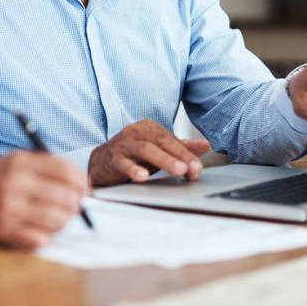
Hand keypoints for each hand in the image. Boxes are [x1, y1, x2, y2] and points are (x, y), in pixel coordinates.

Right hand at [0, 151, 87, 248]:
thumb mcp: (11, 161)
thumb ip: (42, 166)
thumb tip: (77, 181)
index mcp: (19, 163)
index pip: (64, 170)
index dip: (81, 180)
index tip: (84, 187)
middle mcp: (16, 184)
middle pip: (66, 196)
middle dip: (77, 203)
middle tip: (76, 206)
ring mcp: (10, 209)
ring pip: (58, 220)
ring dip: (65, 220)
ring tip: (60, 218)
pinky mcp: (5, 231)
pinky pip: (41, 238)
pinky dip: (47, 235)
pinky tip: (41, 229)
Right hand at [88, 119, 210, 186]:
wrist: (101, 163)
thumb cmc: (132, 155)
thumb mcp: (157, 150)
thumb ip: (180, 147)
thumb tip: (205, 145)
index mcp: (149, 128)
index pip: (172, 140)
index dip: (187, 154)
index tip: (198, 168)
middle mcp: (136, 132)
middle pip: (162, 142)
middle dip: (180, 156)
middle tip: (193, 169)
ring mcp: (123, 144)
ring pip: (146, 150)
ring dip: (164, 160)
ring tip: (179, 170)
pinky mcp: (112, 159)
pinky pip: (124, 163)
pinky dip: (134, 169)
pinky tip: (143, 177)